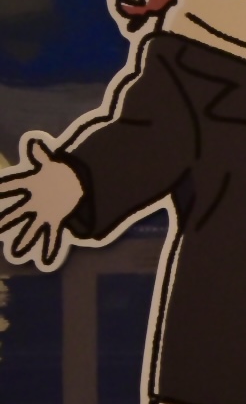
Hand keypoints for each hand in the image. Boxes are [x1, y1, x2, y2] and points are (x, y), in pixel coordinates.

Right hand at [0, 138, 82, 268]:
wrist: (80, 179)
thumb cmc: (61, 170)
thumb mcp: (52, 162)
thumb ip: (41, 155)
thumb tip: (34, 142)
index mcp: (31, 183)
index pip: (11, 185)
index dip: (1, 188)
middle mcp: (33, 201)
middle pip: (17, 212)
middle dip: (5, 221)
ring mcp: (44, 212)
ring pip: (31, 228)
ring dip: (25, 240)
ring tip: (16, 252)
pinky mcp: (57, 219)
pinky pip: (52, 235)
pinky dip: (50, 247)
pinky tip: (46, 261)